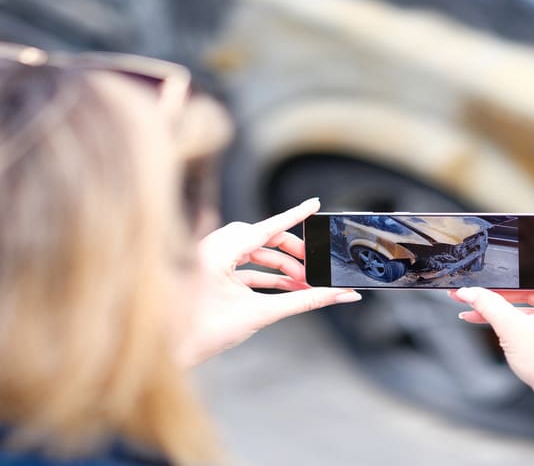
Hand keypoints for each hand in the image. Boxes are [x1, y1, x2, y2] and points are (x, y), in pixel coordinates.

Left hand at [179, 198, 360, 366]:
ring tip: (304, 281)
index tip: (315, 204)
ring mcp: (208, 258)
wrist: (169, 353)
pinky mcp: (209, 271)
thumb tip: (339, 295)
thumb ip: (304, 301)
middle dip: (290, 252)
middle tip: (314, 265)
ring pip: (253, 251)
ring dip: (279, 266)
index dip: (294, 216)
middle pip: (261, 237)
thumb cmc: (204, 333)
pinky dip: (265, 274)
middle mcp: (210, 248)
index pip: (266, 227)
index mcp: (218, 252)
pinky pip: (243, 264)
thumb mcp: (260, 314)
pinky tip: (287, 286)